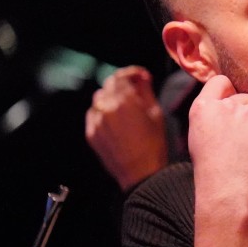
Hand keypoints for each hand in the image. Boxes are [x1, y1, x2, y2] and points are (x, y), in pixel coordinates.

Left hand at [85, 66, 168, 190]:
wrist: (141, 173)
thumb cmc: (153, 145)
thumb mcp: (156, 114)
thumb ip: (146, 91)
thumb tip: (142, 77)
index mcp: (124, 101)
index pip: (121, 76)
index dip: (131, 73)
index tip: (139, 77)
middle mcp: (106, 108)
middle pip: (109, 85)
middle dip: (121, 85)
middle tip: (134, 91)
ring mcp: (96, 121)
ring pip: (99, 99)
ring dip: (111, 98)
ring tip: (124, 108)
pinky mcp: (91, 133)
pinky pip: (93, 115)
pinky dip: (102, 112)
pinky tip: (115, 121)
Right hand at [187, 75, 247, 211]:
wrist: (227, 194)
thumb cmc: (213, 172)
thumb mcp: (199, 136)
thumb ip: (212, 115)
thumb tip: (229, 102)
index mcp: (203, 108)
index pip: (221, 81)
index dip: (230, 93)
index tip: (232, 112)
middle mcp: (226, 107)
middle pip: (246, 97)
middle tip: (245, 140)